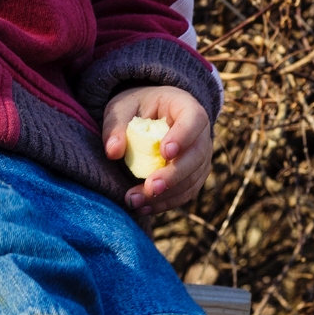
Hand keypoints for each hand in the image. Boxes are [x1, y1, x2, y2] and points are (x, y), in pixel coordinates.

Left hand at [103, 85, 212, 215]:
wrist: (148, 117)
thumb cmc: (135, 108)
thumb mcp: (121, 108)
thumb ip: (116, 126)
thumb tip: (113, 152)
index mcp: (186, 107)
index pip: (194, 120)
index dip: (183, 137)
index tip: (164, 153)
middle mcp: (201, 133)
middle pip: (197, 155)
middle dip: (174, 175)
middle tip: (151, 187)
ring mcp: (200, 157)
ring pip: (192, 179)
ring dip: (167, 194)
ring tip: (136, 200)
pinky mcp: (193, 176)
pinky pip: (186, 193)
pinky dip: (166, 202)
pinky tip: (144, 207)